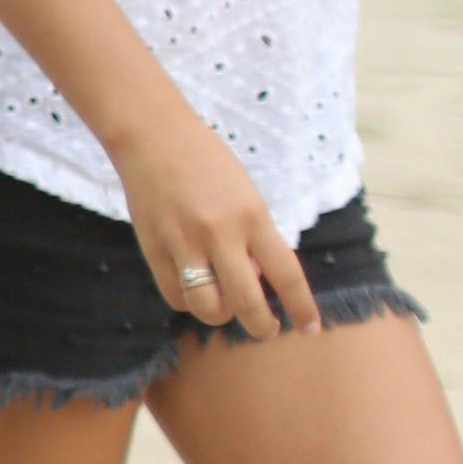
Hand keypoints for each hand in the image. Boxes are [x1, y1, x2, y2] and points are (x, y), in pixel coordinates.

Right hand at [115, 111, 317, 337]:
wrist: (151, 136)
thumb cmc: (207, 162)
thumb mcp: (248, 196)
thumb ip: (256, 238)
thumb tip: (258, 281)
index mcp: (251, 216)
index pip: (286, 276)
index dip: (302, 308)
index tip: (310, 327)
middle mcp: (219, 234)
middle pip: (247, 303)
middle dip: (263, 326)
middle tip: (268, 327)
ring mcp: (182, 243)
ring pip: (208, 308)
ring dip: (223, 316)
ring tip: (227, 304)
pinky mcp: (152, 248)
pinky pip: (176, 295)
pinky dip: (191, 301)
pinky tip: (196, 288)